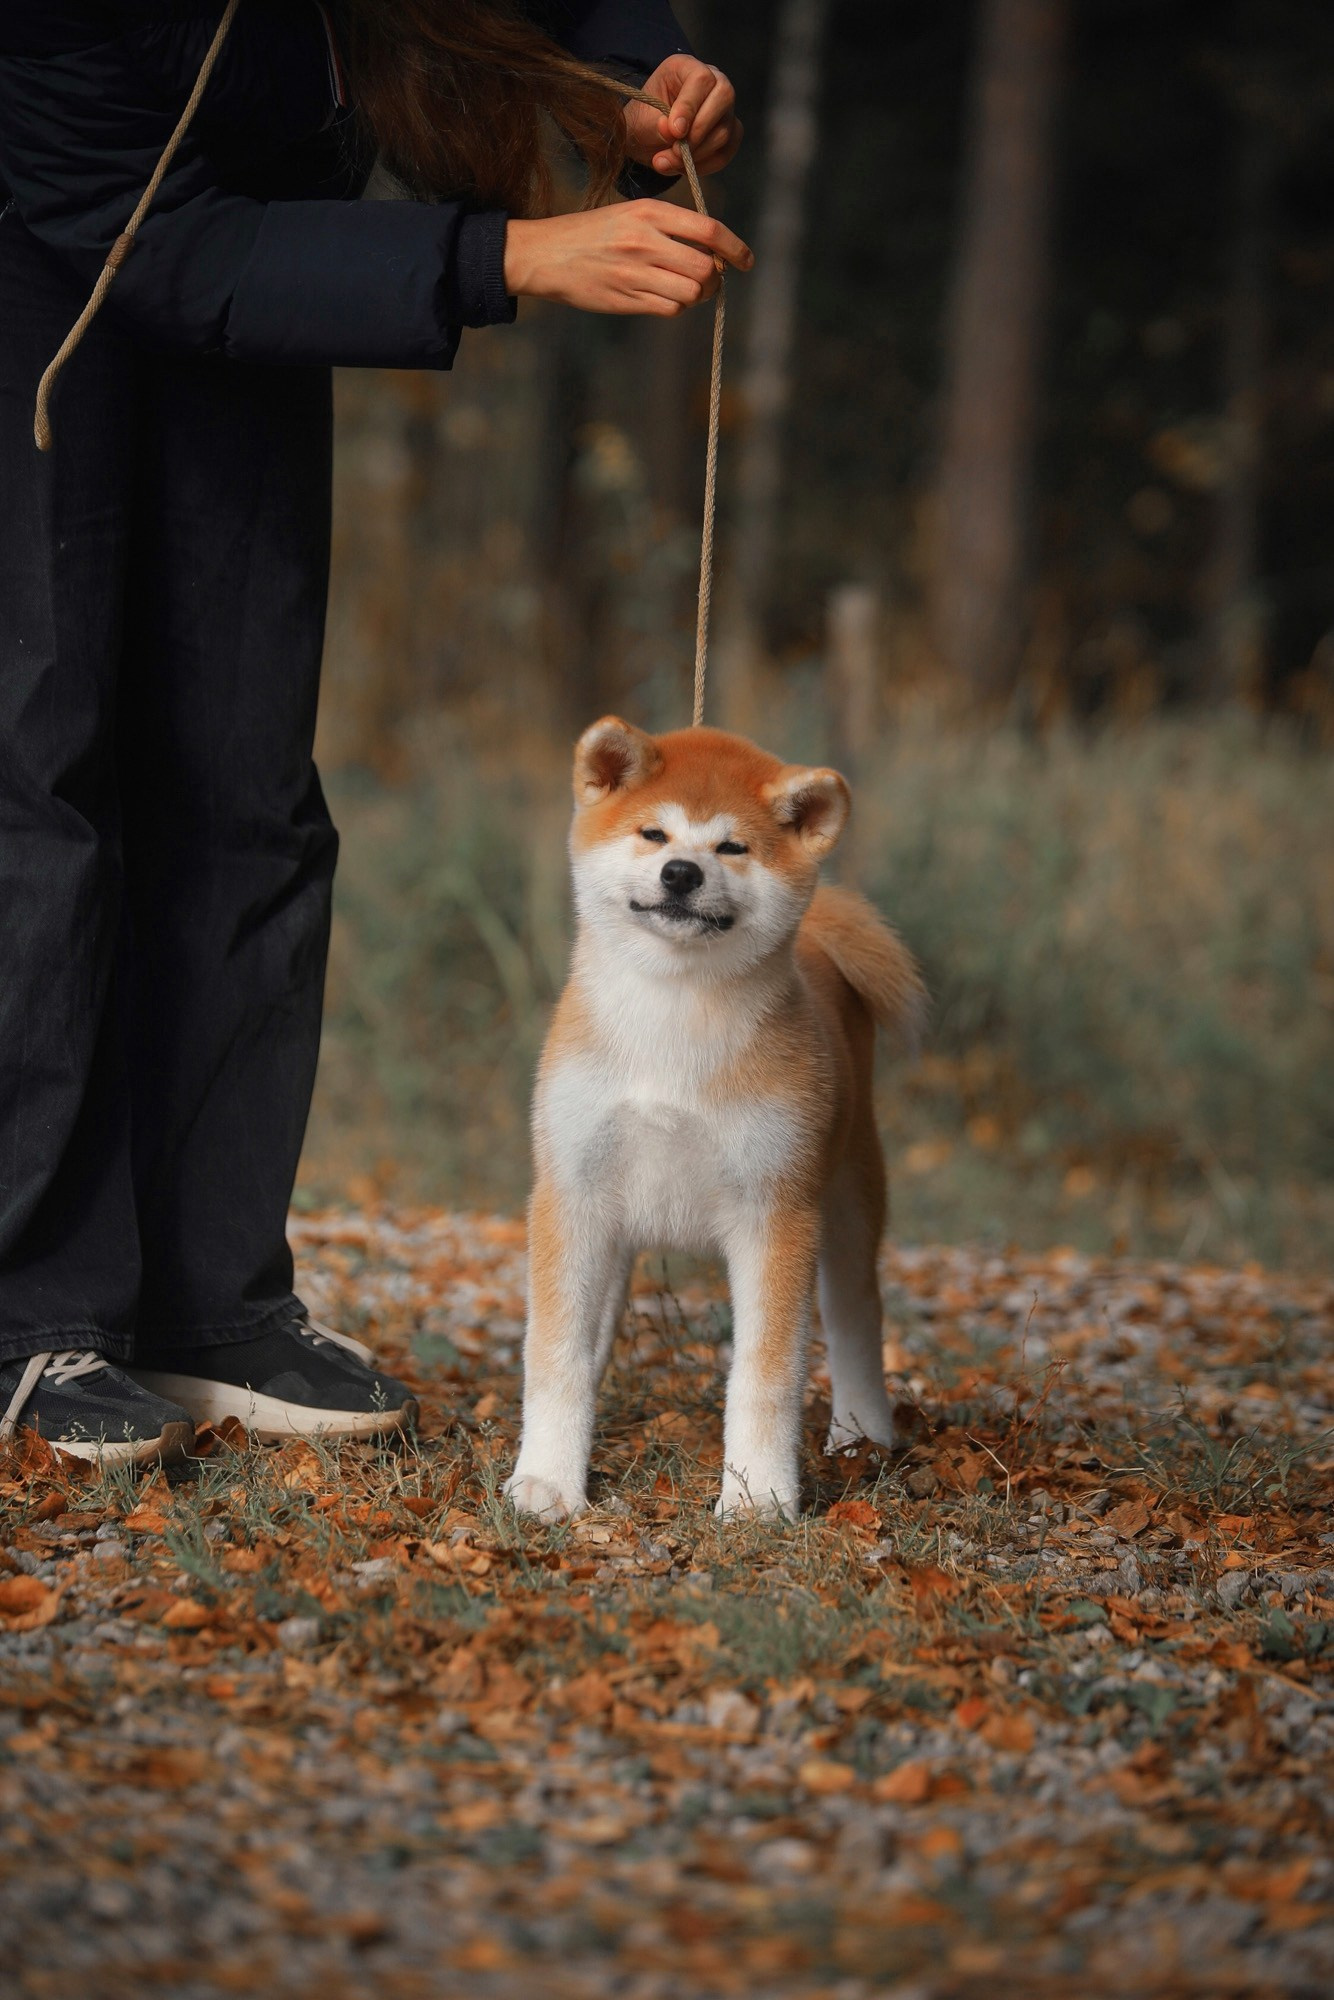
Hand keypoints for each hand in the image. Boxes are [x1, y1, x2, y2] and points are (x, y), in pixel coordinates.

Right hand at [503, 200, 752, 316]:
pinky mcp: (626, 298)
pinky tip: (663, 297)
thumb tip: (713, 252)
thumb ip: (670, 227)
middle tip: (708, 279)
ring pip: (690, 294)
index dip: (735, 248)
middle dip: (714, 279)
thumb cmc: (594, 233)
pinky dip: (675, 307)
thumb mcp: (631, 214)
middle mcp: (644, 241)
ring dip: (696, 296)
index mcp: (649, 212)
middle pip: (704, 269)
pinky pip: (669, 309)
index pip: (708, 230)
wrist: (547, 254)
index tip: (746, 260)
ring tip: (684, 289)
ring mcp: (634, 272)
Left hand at [624, 54, 741, 178]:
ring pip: (724, 132)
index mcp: (686, 67)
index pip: (701, 79)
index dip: (689, 107)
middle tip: (675, 151)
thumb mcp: (642, 121)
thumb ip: (658, 125)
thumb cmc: (644, 122)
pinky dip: (704, 166)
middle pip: (724, 98)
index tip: (674, 131)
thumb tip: (674, 132)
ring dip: (695, 155)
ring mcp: (725, 108)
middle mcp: (713, 81)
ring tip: (669, 161)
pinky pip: (725, 152)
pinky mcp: (730, 133)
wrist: (647, 140)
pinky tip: (683, 167)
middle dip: (698, 132)